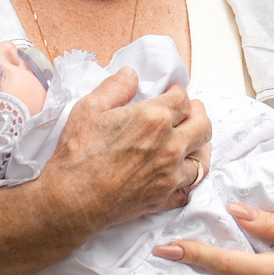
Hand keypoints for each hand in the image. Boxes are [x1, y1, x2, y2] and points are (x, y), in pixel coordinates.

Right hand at [38, 69, 211, 229]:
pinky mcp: (165, 198)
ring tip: (190, 142)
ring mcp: (170, 175)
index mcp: (154, 118)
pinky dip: (187, 180)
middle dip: (197, 115)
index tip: (171, 94)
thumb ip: (116, 86)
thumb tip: (132, 74)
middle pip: (202, 126)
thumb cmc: (78, 153)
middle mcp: (170, 146)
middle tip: (189, 113)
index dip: (177, 93)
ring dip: (198, 147)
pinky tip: (179, 174)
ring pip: (202, 159)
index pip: (182, 99)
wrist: (71, 200)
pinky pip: (189, 188)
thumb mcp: (90, 108)